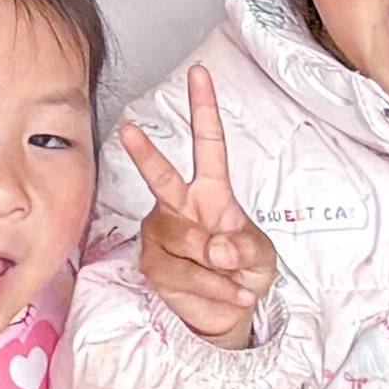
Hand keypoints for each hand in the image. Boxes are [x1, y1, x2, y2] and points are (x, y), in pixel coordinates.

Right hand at [118, 74, 276, 346]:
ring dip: (218, 266)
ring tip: (235, 278)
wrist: (227, 314)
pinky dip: (213, 287)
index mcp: (211, 192)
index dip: (203, 108)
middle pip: (162, 176)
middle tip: (127, 130)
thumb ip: (245, 246)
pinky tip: (228, 292)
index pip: (208, 144)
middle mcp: (180, 206)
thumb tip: (219, 245)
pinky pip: (183, 273)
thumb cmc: (243, 273)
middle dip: (144, 154)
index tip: (199, 75)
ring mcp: (162, 235)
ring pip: (185, 240)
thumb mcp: (261, 256)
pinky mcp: (153, 264)